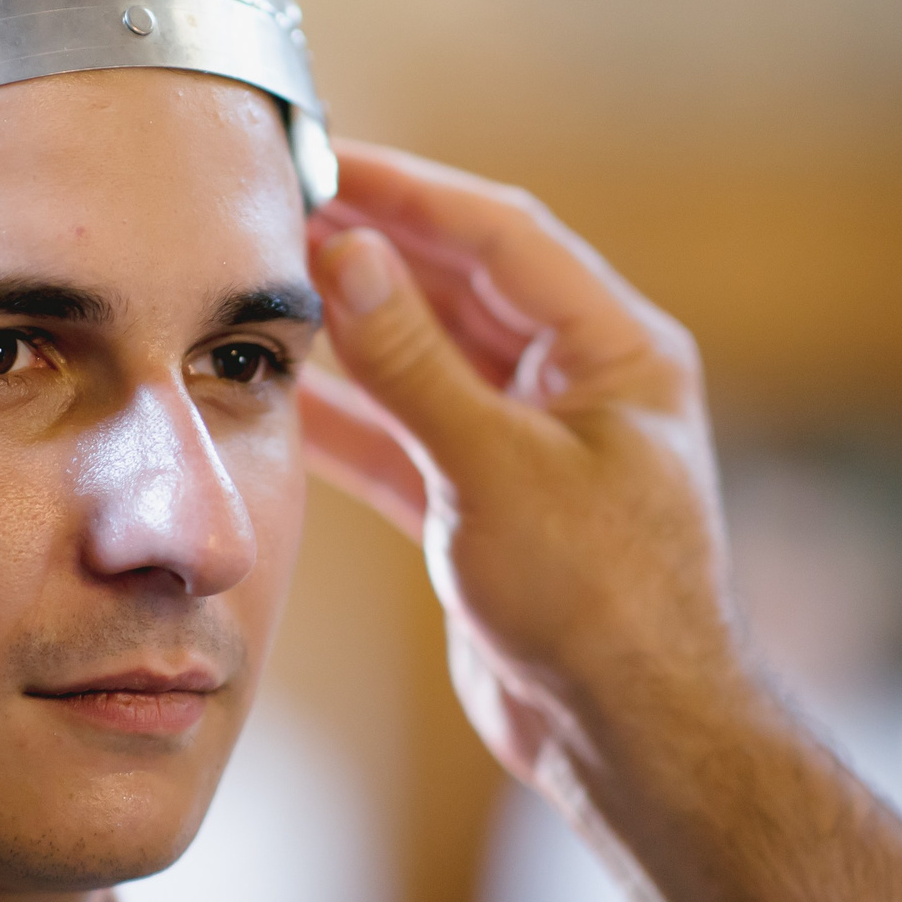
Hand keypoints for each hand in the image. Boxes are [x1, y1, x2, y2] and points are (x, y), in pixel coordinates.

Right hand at [301, 141, 734, 797]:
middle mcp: (582, 386)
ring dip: (358, 332)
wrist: (632, 740)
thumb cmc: (601, 602)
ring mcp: (536, 448)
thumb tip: (350, 255)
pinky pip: (412, 439)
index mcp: (618, 351)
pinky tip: (285, 396)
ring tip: (270, 291)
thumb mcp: (497, 468)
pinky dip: (354, 419)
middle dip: (377, 252)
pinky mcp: (492, 509)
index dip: (412, 193)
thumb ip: (414, 363)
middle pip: (464, 289)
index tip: (328, 161)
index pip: (503, 236)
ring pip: (431, 363)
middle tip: (283, 216)